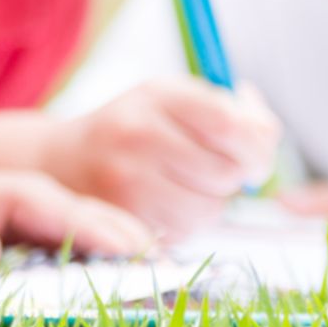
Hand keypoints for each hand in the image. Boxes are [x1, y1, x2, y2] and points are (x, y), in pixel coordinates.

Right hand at [40, 80, 277, 237]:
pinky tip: (161, 203)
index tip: (253, 154)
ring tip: (182, 186)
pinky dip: (185, 222)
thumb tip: (266, 134)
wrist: (61, 162)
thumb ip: (228, 110)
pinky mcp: (123, 217)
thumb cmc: (134, 129)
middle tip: (213, 170)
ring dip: (210, 203)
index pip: (230, 122)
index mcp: (157, 95)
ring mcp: (127, 178)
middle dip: (233, 176)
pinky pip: (186, 231)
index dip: (256, 144)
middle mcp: (138, 133)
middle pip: (227, 170)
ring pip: (210, 208)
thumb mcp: (172, 100)